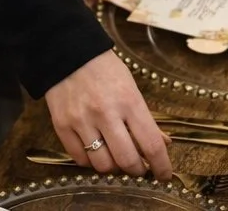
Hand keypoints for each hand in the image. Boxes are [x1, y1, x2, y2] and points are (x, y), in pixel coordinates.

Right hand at [45, 50, 172, 180]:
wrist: (69, 52)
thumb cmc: (105, 69)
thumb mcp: (131, 86)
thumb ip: (145, 117)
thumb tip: (163, 143)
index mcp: (128, 100)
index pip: (151, 143)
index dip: (161, 166)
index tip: (164, 175)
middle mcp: (106, 113)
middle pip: (127, 160)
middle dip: (137, 171)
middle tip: (139, 168)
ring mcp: (82, 121)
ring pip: (103, 165)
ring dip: (114, 168)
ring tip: (116, 158)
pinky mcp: (62, 126)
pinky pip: (80, 160)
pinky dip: (91, 162)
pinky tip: (96, 151)